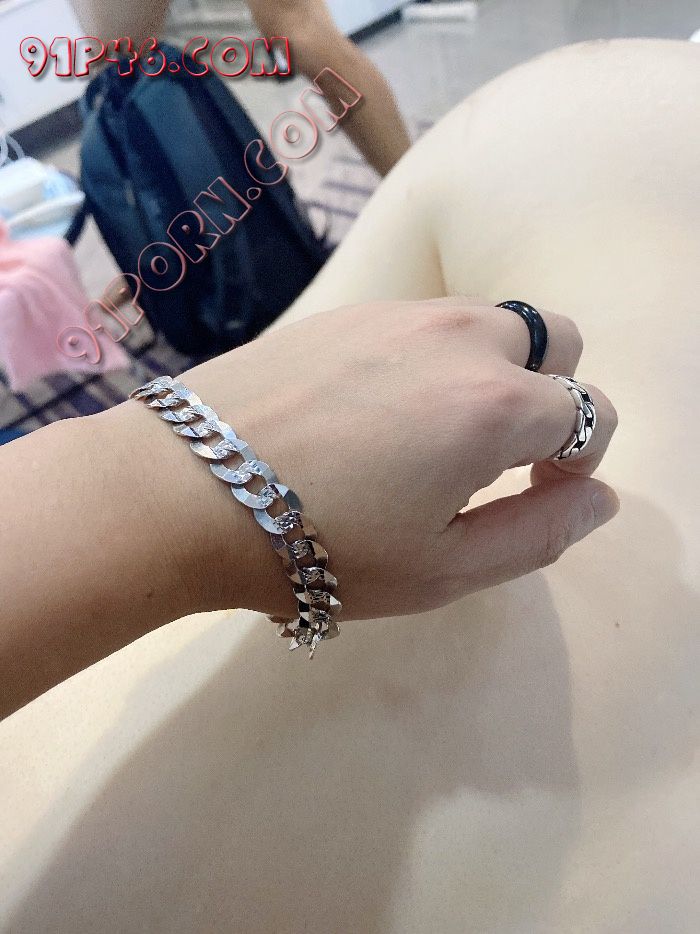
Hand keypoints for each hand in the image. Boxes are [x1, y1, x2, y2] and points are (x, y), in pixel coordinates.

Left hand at [178, 297, 618, 620]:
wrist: (186, 489)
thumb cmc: (321, 547)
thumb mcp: (443, 569)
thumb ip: (541, 532)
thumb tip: (599, 498)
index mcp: (494, 405)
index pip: (591, 411)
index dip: (580, 460)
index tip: (536, 493)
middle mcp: (458, 338)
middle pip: (554, 341)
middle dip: (547, 395)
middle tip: (491, 456)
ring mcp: (397, 313)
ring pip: (486, 325)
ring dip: (488, 372)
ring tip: (426, 437)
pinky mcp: (346, 310)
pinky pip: (421, 323)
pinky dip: (429, 359)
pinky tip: (370, 413)